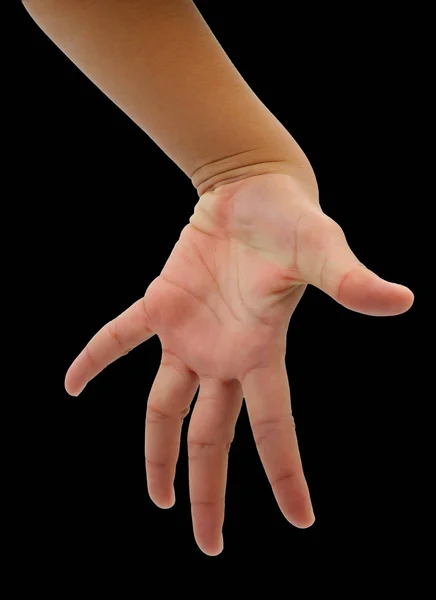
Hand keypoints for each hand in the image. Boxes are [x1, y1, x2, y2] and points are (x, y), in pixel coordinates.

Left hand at [65, 172, 413, 555]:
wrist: (252, 192)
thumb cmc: (292, 219)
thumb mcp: (321, 250)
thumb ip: (349, 280)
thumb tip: (400, 300)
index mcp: (261, 352)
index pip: (274, 427)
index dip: (286, 474)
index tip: (301, 521)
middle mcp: (224, 355)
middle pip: (211, 438)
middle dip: (208, 490)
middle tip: (207, 545)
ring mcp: (189, 334)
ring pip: (165, 407)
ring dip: (156, 452)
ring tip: (158, 498)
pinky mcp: (161, 304)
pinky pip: (119, 337)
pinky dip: (96, 358)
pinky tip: (72, 385)